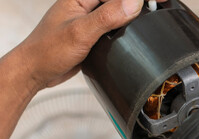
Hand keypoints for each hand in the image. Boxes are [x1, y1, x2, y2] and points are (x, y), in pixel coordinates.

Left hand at [5, 0, 166, 90]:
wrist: (36, 70)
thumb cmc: (48, 51)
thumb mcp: (80, 33)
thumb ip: (107, 17)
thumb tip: (133, 3)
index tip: (159, 0)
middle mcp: (85, 4)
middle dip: (139, 2)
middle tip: (161, 4)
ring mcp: (89, 17)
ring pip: (117, 9)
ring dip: (134, 11)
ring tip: (153, 12)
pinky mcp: (92, 31)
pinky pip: (113, 23)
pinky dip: (126, 24)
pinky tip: (134, 29)